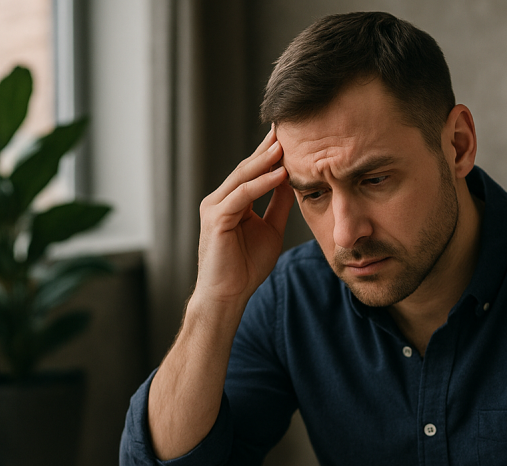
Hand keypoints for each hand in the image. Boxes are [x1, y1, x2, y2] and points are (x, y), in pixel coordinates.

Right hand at [195, 128, 294, 305]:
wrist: (228, 296)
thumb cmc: (246, 268)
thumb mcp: (270, 230)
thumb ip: (277, 206)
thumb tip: (291, 182)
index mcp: (231, 201)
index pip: (253, 171)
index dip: (271, 153)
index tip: (291, 135)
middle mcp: (220, 200)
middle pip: (247, 167)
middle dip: (268, 148)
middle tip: (287, 127)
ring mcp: (215, 207)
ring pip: (243, 177)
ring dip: (266, 160)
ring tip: (286, 144)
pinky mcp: (216, 219)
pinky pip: (243, 195)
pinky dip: (262, 183)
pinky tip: (280, 174)